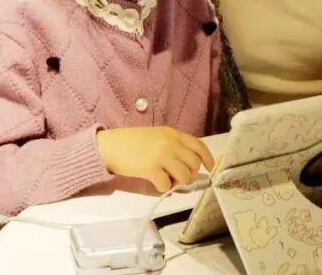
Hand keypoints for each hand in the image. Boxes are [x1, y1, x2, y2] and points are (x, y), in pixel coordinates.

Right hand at [96, 127, 214, 192]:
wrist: (110, 146)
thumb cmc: (132, 142)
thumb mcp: (156, 137)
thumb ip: (173, 148)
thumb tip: (188, 168)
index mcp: (173, 134)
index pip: (198, 146)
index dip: (208, 159)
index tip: (210, 168)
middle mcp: (170, 143)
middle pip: (193, 164)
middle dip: (190, 174)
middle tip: (179, 177)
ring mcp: (162, 156)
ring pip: (184, 176)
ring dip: (178, 182)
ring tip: (167, 180)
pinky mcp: (152, 169)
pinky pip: (167, 185)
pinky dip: (163, 187)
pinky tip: (155, 182)